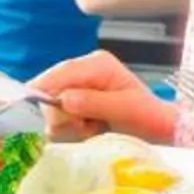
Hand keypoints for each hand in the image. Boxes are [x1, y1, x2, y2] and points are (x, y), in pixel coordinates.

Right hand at [25, 50, 176, 141]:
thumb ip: (93, 102)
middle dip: (61, 112)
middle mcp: (85, 70)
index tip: (35, 108)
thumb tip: (64, 99)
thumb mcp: (124, 109)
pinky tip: (89, 129)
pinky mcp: (76, 101)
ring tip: (91, 128)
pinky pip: (59, 115)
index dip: (45, 89)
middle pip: (51, 88)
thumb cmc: (147, 116)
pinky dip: (70, 126)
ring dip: (67, 122)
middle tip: (83, 126)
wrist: (159, 128)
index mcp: (97, 64)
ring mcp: (79, 86)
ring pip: (52, 105)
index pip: (61, 72)